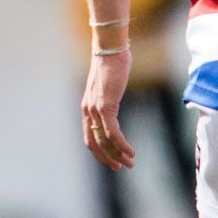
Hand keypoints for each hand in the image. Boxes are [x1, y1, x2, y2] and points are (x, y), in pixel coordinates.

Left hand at [80, 48, 134, 168]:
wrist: (110, 50)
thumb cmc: (112, 66)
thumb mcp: (108, 89)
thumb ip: (108, 101)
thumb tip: (113, 109)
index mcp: (87, 108)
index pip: (89, 138)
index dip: (100, 153)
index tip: (112, 161)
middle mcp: (87, 111)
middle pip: (95, 144)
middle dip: (108, 158)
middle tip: (121, 167)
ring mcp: (94, 109)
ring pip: (104, 141)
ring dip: (117, 154)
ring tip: (130, 162)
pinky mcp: (105, 106)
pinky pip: (112, 132)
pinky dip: (121, 145)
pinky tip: (131, 151)